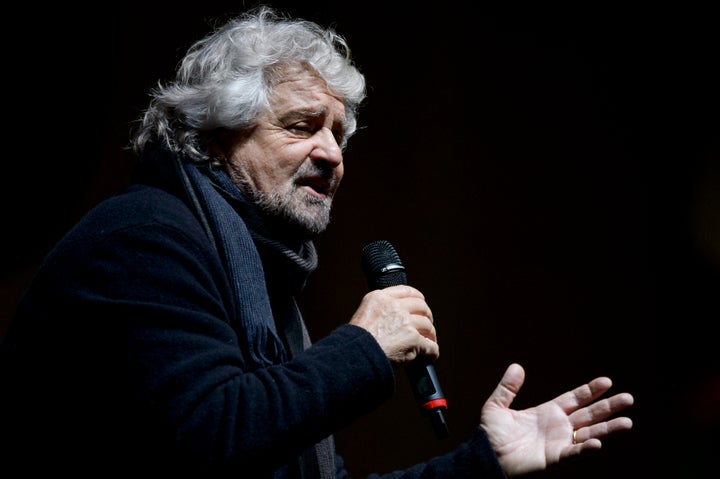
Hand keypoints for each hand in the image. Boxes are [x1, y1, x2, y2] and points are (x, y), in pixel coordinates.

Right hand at [350, 285, 437, 363]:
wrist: (355, 356)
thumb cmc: (356, 342)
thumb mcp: (364, 315)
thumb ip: (380, 310)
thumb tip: (396, 316)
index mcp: (380, 298)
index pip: (406, 291)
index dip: (418, 298)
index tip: (421, 303)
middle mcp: (394, 306)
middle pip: (421, 306)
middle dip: (426, 316)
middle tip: (427, 325)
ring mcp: (405, 322)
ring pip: (427, 325)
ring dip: (430, 335)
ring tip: (428, 341)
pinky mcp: (413, 339)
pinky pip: (430, 345)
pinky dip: (432, 351)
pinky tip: (430, 355)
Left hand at [480, 363, 633, 476]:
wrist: (486, 456)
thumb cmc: (491, 435)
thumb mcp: (496, 406)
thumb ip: (507, 388)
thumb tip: (516, 366)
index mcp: (547, 412)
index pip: (575, 399)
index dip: (590, 391)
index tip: (607, 381)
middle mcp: (557, 426)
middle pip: (589, 414)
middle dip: (608, 407)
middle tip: (629, 398)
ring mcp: (558, 442)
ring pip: (589, 433)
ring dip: (608, 428)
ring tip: (627, 422)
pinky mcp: (554, 457)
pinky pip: (573, 452)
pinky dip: (585, 448)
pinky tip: (599, 442)